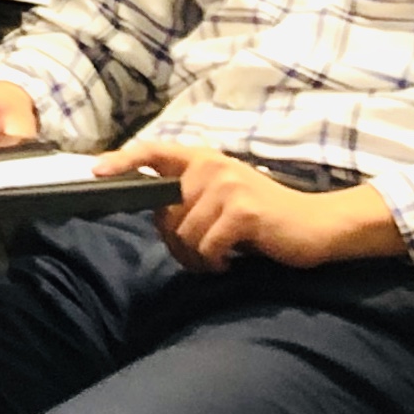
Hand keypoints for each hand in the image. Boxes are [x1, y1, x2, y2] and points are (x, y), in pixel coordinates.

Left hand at [103, 140, 402, 270]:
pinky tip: (231, 260)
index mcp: (203, 160)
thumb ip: (191, 198)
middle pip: (164, 214)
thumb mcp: (223, 198)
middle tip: (201, 255)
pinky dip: (215, 262)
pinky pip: (206, 246)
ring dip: (197, 257)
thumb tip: (155, 217)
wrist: (318, 226)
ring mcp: (226, 186)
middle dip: (175, 244)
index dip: (121, 161)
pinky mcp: (242, 211)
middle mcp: (211, 166)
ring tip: (219, 258)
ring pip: (183, 235)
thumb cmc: (265, 218)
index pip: (152, 151)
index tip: (95, 171)